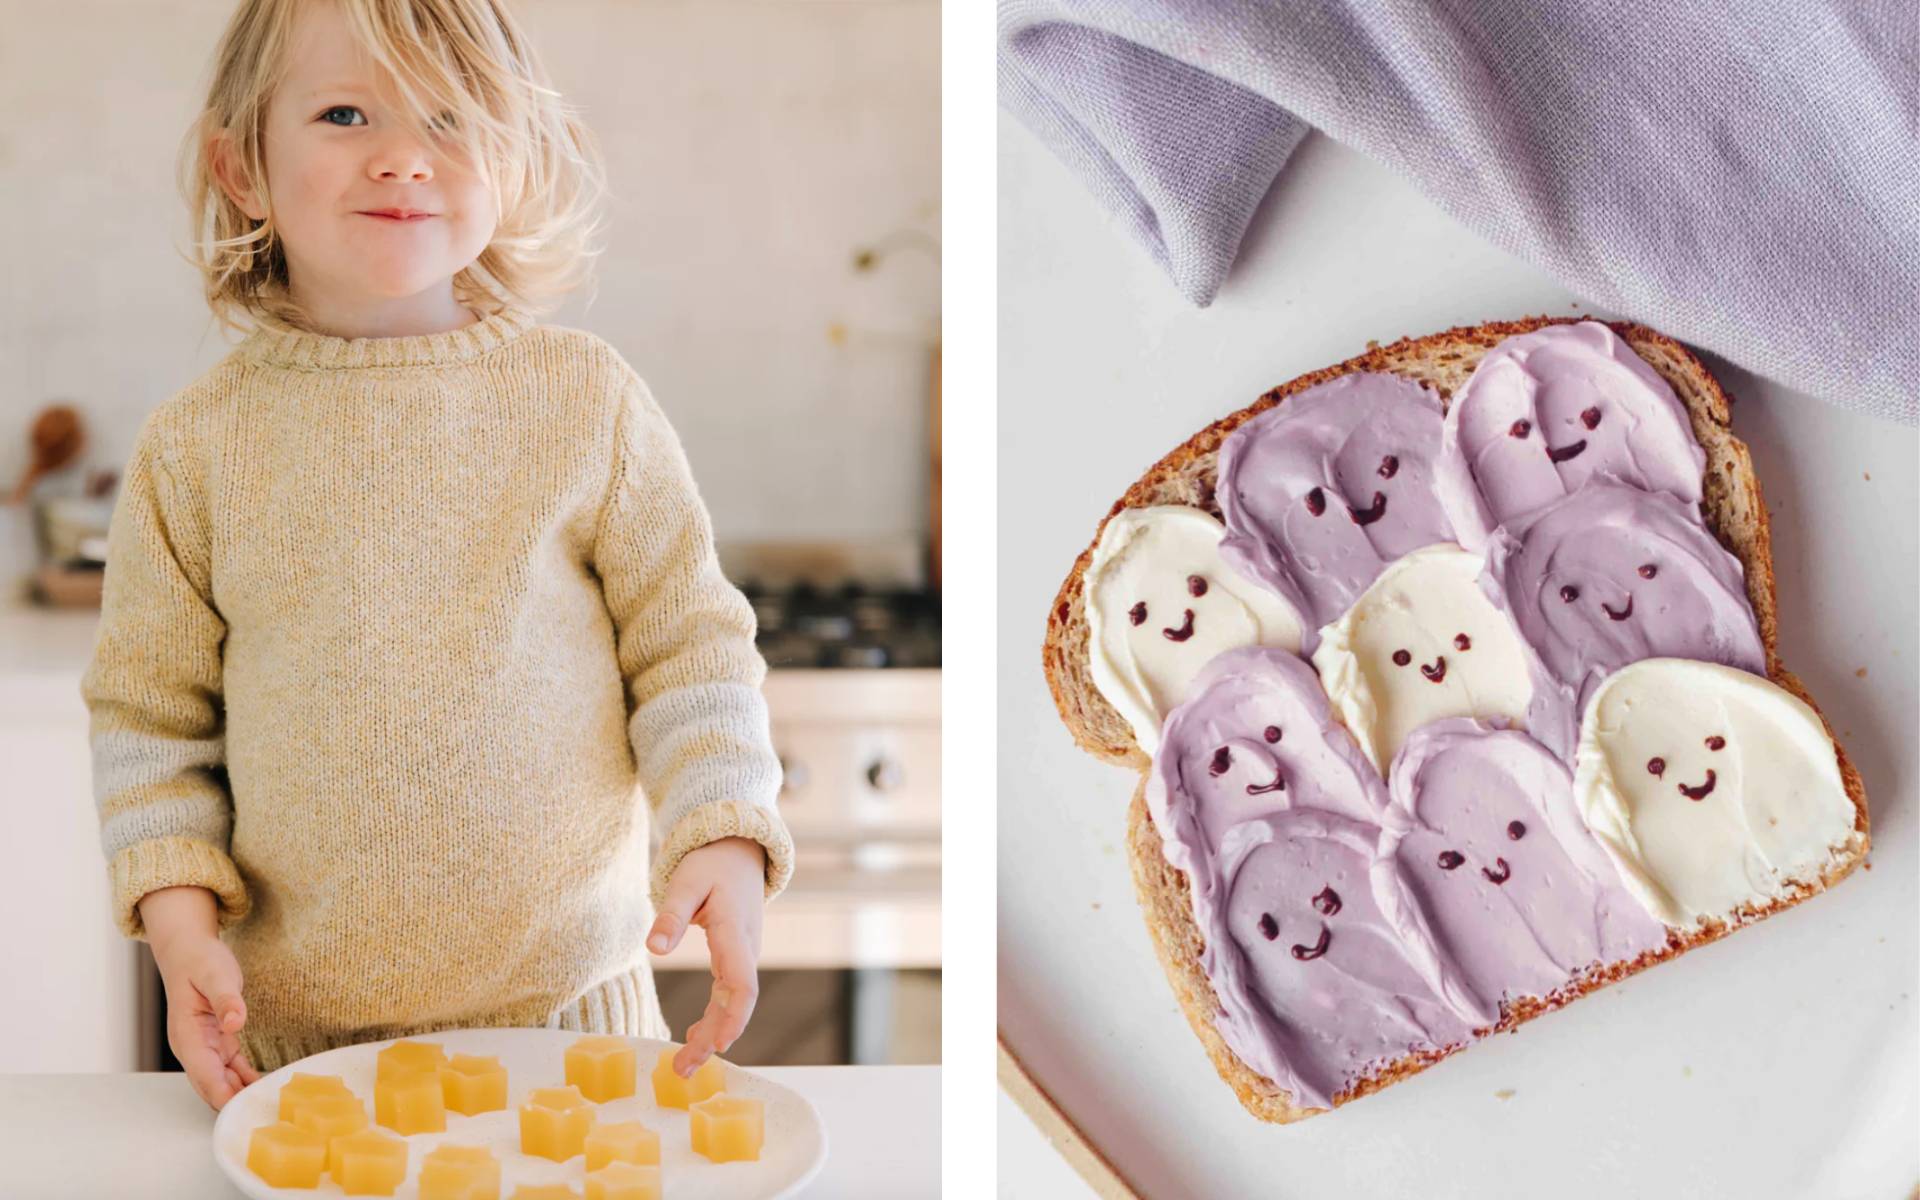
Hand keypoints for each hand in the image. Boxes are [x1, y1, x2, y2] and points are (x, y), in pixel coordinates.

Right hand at [149, 927, 259, 1110]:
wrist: (188, 952)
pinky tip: (265, 1087)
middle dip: (236, 1102)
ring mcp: (203, 1048)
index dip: (226, 1097)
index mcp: (187, 1038)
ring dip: (242, 1094)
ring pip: (222, 1082)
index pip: (206, 1078)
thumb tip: (235, 1022)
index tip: (248, 1110)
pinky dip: (245, 1079)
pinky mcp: (217, 1042)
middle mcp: (192, 1049)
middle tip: (270, 1112)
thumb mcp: (215, 975)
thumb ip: (226, 1000)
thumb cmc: (199, 962)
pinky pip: (231, 1069)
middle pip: (212, 1087)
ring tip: (272, 1105)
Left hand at [647, 836, 765, 1075]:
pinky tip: (694, 1035)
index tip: (717, 1046)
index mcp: (735, 931)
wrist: (738, 852)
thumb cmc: (711, 865)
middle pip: (738, 1003)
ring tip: (683, 1063)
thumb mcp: (686, 882)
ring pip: (734, 1003)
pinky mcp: (737, 958)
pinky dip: (715, 1019)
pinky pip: (731, 995)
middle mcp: (746, 948)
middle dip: (714, 1039)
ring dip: (713, 1034)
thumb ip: (671, 914)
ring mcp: (744, 955)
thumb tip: (655, 948)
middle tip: (682, 1069)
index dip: (733, 1018)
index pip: (743, 984)